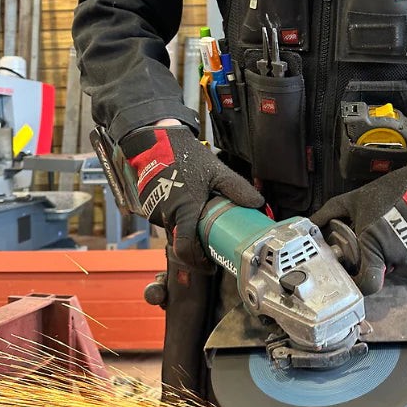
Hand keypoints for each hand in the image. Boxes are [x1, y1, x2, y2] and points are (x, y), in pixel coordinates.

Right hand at [121, 124, 263, 267]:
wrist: (156, 142)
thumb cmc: (185, 156)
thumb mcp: (216, 171)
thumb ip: (237, 188)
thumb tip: (257, 203)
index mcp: (185, 209)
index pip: (186, 248)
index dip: (197, 261)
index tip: (209, 264)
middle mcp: (167, 214)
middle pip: (183, 240)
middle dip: (197, 242)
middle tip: (211, 239)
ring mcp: (155, 211)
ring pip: (175, 229)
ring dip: (186, 227)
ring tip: (199, 215)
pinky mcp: (149, 206)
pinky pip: (166, 219)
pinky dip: (176, 217)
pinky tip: (186, 203)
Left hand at [311, 158, 406, 293]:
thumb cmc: (391, 191)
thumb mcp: (354, 199)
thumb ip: (328, 214)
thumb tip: (308, 224)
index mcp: (374, 244)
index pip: (367, 284)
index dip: (358, 282)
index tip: (353, 271)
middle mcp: (394, 256)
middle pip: (378, 269)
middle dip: (372, 257)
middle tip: (372, 236)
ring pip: (393, 263)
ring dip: (389, 250)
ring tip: (391, 227)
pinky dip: (405, 247)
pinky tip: (405, 229)